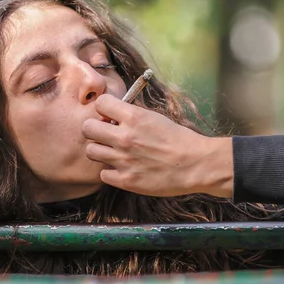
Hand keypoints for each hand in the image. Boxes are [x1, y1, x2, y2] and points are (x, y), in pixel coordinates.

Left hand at [82, 94, 233, 197]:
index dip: (104, 109)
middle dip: (95, 129)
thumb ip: (132, 115)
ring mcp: (123, 160)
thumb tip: (113, 114)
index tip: (109, 115)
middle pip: (87, 128)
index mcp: (133, 117)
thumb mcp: (155, 118)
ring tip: (113, 152)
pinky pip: (103, 174)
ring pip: (91, 151)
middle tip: (105, 134)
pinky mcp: (126, 180)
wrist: (195, 164)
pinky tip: (122, 169)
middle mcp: (124, 137)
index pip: (100, 103)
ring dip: (100, 150)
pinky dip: (110, 172)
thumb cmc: (179, 139)